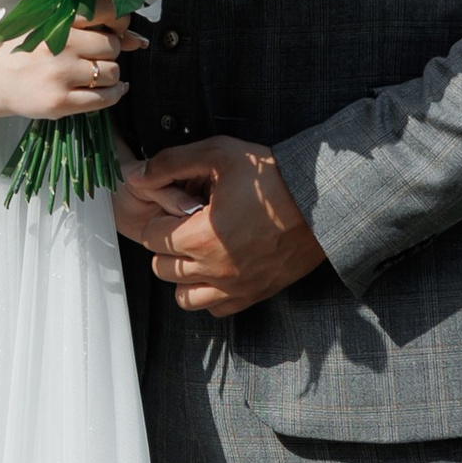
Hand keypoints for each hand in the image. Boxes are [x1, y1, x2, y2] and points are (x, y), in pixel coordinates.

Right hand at [0, 11, 139, 125]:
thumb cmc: (24, 50)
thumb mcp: (50, 27)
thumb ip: (92, 29)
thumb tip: (137, 39)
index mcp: (57, 21)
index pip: (105, 9)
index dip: (119, 20)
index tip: (116, 29)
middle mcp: (60, 46)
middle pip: (112, 45)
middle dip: (110, 51)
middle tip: (97, 56)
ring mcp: (59, 75)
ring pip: (112, 72)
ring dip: (112, 75)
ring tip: (97, 74)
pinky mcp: (60, 102)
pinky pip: (103, 99)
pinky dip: (114, 94)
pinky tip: (111, 90)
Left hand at [125, 134, 326, 316]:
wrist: (322, 202)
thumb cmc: (272, 177)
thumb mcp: (219, 154)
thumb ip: (172, 162)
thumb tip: (139, 174)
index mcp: (199, 236)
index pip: (151, 237)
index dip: (159, 218)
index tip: (174, 208)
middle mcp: (213, 269)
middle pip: (161, 267)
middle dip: (167, 245)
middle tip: (185, 225)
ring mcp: (234, 286)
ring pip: (183, 296)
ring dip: (182, 275)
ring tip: (197, 251)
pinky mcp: (254, 294)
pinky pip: (215, 308)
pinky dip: (209, 293)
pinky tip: (217, 268)